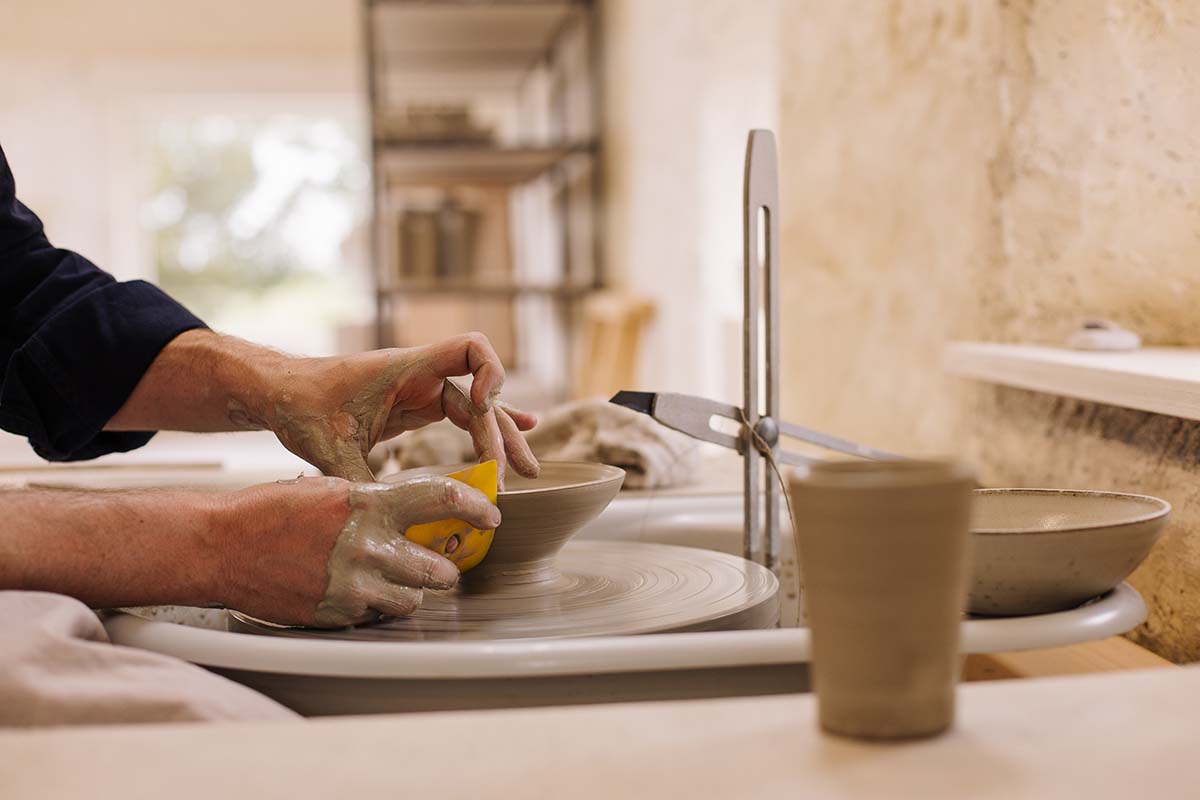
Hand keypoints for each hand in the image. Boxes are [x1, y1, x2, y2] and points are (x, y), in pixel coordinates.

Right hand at [215, 475, 500, 626]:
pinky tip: (354, 590)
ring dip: (409, 590)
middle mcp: (368, 546)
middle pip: (439, 568)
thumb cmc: (272, 512)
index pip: (441, 499)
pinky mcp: (338, 614)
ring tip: (386, 577)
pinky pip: (379, 616)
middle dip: (443, 568)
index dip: (474, 507)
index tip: (490, 515)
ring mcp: (354, 585)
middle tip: (438, 563)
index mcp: (369, 504)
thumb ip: (375, 503)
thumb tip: (417, 511)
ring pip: (413, 598)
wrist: (220, 546)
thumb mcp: (330, 491)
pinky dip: (376, 606)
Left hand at [241, 332, 540, 485]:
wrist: (280, 393)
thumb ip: (361, 481)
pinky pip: (462, 416)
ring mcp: (422, 391)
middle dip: (502, 435)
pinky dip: (487, 428)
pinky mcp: (415, 407)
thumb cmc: (301, 407)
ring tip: (529, 470)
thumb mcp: (329, 448)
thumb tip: (386, 522)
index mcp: (407, 370)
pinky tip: (518, 433)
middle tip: (514, 477)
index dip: (491, 375)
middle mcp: (422, 376)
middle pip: (482, 397)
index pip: (470, 349)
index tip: (486, 410)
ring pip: (477, 410)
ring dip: (502, 438)